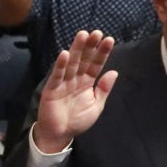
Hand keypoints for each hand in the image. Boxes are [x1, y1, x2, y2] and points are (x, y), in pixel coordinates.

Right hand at [33, 30, 116, 153]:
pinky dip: (61, 65)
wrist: (60, 134)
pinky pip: (57, 75)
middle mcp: (75, 79)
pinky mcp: (52, 89)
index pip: (96, 64)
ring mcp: (63, 83)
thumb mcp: (96, 106)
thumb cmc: (77, 121)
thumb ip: (104, 90)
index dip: (102, 53)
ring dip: (77, 49)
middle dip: (90, 46)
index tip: (109, 39)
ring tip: (83, 35)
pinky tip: (65, 54)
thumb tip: (114, 72)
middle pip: (84, 59)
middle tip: (96, 32)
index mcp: (87, 82)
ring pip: (72, 63)